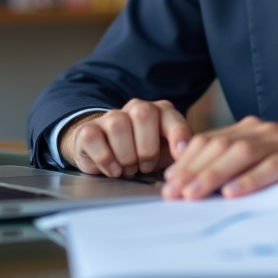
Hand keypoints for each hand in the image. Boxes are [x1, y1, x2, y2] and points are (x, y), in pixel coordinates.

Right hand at [59, 99, 192, 177]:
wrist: (108, 152)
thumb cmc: (143, 154)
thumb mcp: (166, 154)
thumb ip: (179, 154)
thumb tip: (188, 160)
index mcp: (160, 112)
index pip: (172, 117)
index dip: (178, 134)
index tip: (179, 154)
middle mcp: (136, 109)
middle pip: (143, 115)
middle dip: (147, 148)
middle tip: (145, 166)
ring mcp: (111, 117)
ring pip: (118, 125)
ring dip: (126, 156)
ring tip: (129, 169)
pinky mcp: (88, 129)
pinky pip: (94, 138)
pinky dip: (105, 158)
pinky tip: (113, 169)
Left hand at [161, 116, 277, 199]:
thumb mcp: (259, 156)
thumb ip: (228, 160)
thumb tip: (187, 176)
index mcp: (247, 129)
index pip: (208, 141)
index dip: (186, 162)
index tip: (168, 183)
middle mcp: (261, 130)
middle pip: (220, 146)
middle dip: (193, 170)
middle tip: (175, 193)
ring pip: (242, 153)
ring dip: (214, 175)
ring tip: (196, 194)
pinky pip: (273, 166)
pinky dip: (251, 180)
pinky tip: (234, 193)